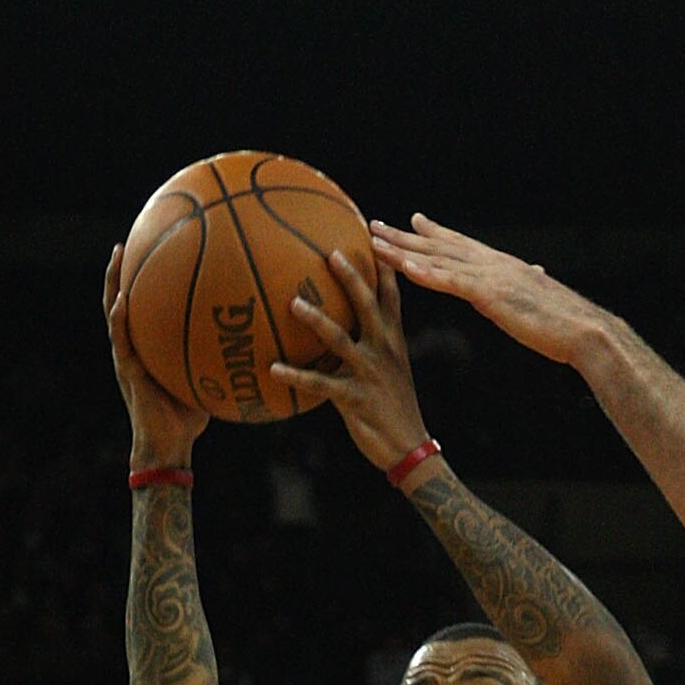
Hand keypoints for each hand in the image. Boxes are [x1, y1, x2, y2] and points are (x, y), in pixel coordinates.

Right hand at [103, 240, 209, 465]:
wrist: (168, 446)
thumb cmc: (189, 418)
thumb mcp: (208, 379)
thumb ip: (219, 357)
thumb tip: (252, 339)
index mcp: (148, 346)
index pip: (143, 306)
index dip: (142, 280)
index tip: (149, 249)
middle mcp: (134, 346)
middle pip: (123, 299)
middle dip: (123, 270)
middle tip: (127, 241)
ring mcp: (127, 356)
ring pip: (113, 311)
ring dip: (113, 282)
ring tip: (118, 255)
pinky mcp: (127, 370)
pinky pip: (121, 339)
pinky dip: (120, 318)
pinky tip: (122, 299)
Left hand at [269, 253, 432, 475]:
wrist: (410, 449)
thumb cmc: (395, 409)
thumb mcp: (392, 371)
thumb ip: (371, 346)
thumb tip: (342, 329)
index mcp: (394, 341)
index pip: (392, 296)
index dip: (384, 266)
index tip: (373, 236)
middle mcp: (383, 351)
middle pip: (368, 306)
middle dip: (352, 277)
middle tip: (332, 252)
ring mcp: (369, 373)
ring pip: (340, 340)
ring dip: (317, 320)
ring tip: (294, 303)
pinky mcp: (354, 398)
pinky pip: (320, 384)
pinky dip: (296, 376)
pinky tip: (273, 368)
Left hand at [370, 214, 614, 370]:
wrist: (585, 331)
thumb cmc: (565, 323)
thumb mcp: (540, 301)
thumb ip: (530, 286)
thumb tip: (536, 275)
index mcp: (501, 266)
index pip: (460, 244)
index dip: (434, 232)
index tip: (412, 220)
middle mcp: (491, 264)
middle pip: (439, 246)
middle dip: (404, 237)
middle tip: (373, 226)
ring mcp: (489, 277)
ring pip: (436, 260)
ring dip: (402, 251)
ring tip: (374, 243)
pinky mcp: (490, 295)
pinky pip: (450, 282)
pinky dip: (426, 273)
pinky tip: (404, 267)